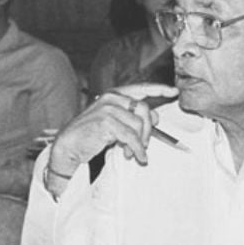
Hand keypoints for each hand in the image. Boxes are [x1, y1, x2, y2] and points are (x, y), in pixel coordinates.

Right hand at [48, 86, 177, 180]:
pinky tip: (135, 156)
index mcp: (113, 95)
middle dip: (148, 130)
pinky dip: (136, 149)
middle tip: (144, 145)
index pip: (140, 88)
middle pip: (144, 110)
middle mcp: (111, 98)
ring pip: (138, 125)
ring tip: (131, 153)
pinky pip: (131, 137)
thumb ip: (132, 118)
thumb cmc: (90, 135)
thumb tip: (155, 117)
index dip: (159, 89)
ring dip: (139, 143)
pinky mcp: (106, 122)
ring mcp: (108, 109)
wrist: (68, 146)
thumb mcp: (114, 124)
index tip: (174, 92)